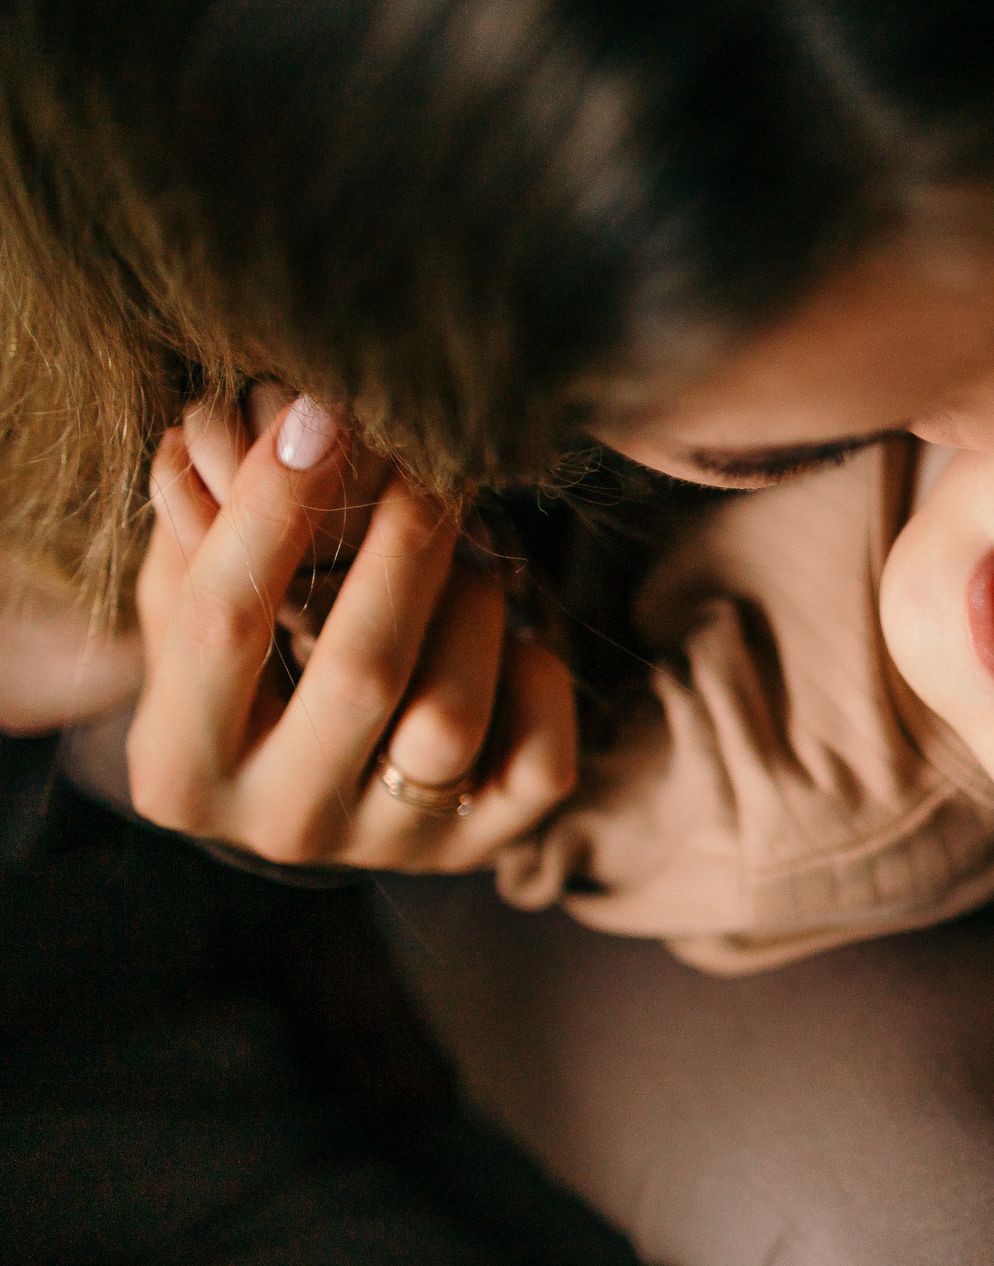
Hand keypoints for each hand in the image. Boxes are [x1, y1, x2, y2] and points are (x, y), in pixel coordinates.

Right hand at [127, 389, 576, 868]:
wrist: (307, 789)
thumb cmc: (245, 674)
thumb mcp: (191, 616)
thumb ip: (199, 536)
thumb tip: (230, 425)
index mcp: (181, 768)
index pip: (220, 626)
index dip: (271, 513)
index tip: (319, 418)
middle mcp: (281, 824)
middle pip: (357, 676)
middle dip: (401, 551)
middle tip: (426, 466)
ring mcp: (386, 846)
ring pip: (451, 721)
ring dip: (472, 609)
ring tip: (471, 547)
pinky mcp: (478, 848)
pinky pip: (538, 766)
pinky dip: (539, 684)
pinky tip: (521, 638)